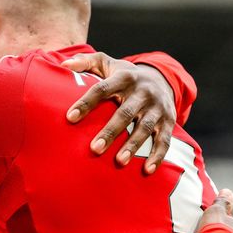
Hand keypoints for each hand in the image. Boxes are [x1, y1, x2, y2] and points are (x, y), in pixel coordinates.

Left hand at [63, 52, 176, 174]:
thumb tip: (63, 64)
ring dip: (132, 145)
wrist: (161, 78)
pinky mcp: (169, 121)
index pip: (102, 89)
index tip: (70, 117)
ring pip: (145, 127)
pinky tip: (147, 170)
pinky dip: (157, 156)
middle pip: (125, 112)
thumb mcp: (107, 63)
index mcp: (125, 77)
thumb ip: (85, 62)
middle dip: (110, 131)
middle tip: (94, 149)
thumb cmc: (124, 76)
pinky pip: (164, 140)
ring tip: (119, 161)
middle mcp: (143, 91)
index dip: (86, 103)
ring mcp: (157, 107)